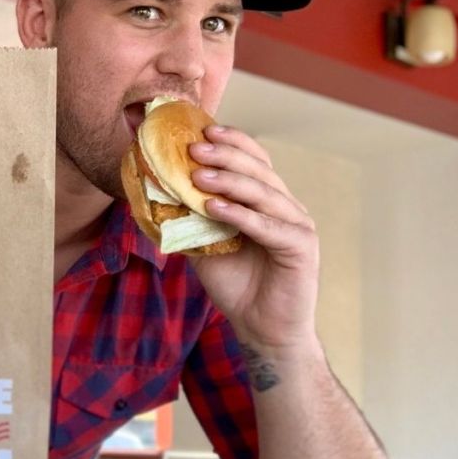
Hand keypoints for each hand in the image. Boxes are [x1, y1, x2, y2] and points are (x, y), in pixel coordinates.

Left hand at [186, 126, 319, 354]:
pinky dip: (240, 214)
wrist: (262, 329)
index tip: (203, 129)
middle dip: (224, 156)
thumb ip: (191, 219)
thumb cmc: (237, 285)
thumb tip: (156, 194)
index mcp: (268, 201)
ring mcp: (297, 225)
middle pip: (259, 170)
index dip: (232, 142)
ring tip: (198, 175)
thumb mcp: (205, 245)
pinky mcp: (301, 247)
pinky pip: (267, 226)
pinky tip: (214, 207)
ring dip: (228, 181)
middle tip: (194, 148)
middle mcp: (286, 207)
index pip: (255, 161)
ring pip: (263, 193)